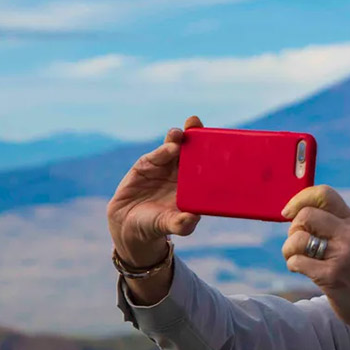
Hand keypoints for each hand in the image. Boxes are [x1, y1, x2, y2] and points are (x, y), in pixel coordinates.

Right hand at [107, 116, 202, 266]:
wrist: (129, 224)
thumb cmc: (157, 225)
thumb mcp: (170, 225)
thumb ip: (181, 224)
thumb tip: (193, 218)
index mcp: (195, 184)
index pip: (207, 163)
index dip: (213, 150)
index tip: (220, 139)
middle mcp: (182, 172)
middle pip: (192, 149)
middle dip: (195, 134)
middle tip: (196, 123)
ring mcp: (165, 166)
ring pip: (174, 147)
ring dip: (178, 138)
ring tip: (180, 135)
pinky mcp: (147, 164)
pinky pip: (157, 155)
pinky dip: (163, 150)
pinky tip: (170, 147)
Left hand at [280, 185, 349, 340]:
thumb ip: (330, 224)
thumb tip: (292, 212)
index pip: (324, 194)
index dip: (300, 199)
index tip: (288, 213)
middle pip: (305, 215)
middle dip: (292, 231)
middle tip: (298, 245)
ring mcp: (342, 254)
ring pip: (297, 238)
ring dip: (288, 250)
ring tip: (297, 259)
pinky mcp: (332, 275)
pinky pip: (296, 261)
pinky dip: (293, 266)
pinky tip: (302, 271)